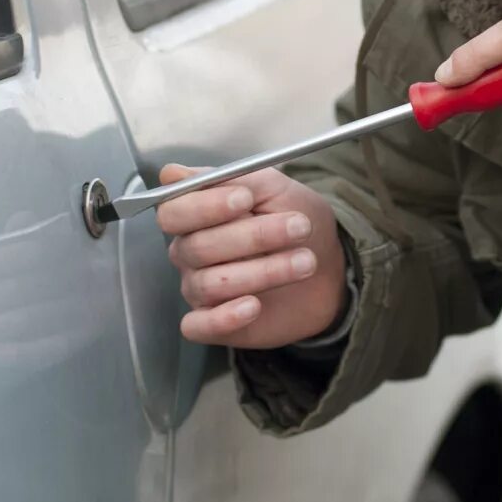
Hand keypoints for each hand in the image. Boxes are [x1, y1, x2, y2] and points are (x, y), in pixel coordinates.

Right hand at [158, 164, 347, 347]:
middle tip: (298, 228)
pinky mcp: (214, 323)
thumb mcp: (276, 189)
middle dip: (253, 236)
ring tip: (305, 262)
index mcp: (196, 216)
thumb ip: (233, 178)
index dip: (205, 207)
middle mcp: (190, 252)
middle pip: (197, 247)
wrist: (328, 268)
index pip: (174, 211)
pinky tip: (253, 306)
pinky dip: (223, 318)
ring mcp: (199, 289)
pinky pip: (198, 326)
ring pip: (209, 284)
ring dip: (262, 272)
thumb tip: (174, 174)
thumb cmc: (295, 222)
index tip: (245, 200)